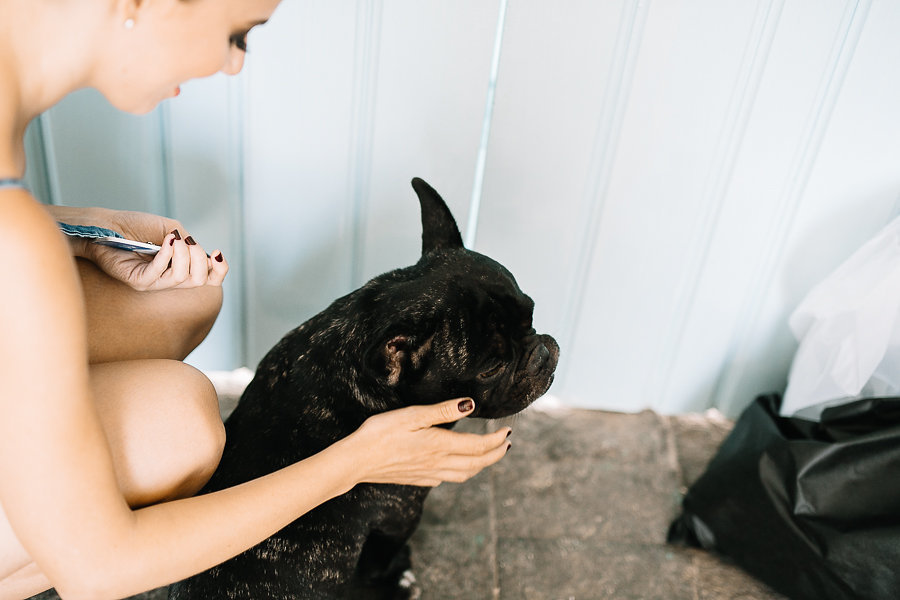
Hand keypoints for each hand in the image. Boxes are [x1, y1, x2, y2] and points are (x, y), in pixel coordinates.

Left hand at [78, 210, 228, 291]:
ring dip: (182, 254)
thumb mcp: (172, 229)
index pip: (210, 279)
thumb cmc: (135, 226)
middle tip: (186, 241)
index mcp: (181, 267)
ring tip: (173, 237)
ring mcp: (154, 283)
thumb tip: (201, 252)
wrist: (106, 226)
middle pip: (199, 280)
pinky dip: (167, 255)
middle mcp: (170, 279)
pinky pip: (159, 274)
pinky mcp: (138, 281)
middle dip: (199, 258)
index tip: (216, 252)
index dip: (220, 269)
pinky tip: (167, 240)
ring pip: (181, 277)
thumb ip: (189, 242)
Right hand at [345, 399, 511, 486]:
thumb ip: (442, 411)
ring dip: (482, 465)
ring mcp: (428, 474)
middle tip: (507, 444)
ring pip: (465, 474)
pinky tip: (458, 465)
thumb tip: (470, 404)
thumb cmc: (380, 433)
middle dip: (496, 454)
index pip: (479, 446)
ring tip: (490, 455)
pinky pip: (448, 478)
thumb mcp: (411, 415)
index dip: (497, 439)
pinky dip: (463, 472)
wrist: (355, 461)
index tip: (507, 430)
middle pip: (477, 463)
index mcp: (439, 445)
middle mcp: (438, 463)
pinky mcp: (418, 479)